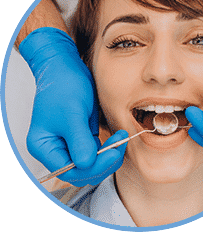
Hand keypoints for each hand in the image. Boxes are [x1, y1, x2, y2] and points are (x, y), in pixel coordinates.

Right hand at [20, 27, 127, 186]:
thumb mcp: (72, 112)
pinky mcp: (81, 136)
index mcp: (45, 146)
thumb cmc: (63, 85)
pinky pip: (95, 151)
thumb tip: (88, 163)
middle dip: (103, 163)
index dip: (93, 167)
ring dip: (108, 156)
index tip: (113, 154)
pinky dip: (107, 148)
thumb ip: (79, 140)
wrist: (65, 68)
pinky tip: (117, 138)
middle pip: (81, 171)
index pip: (70, 171)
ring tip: (120, 139)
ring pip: (91, 163)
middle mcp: (55, 149)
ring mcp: (69, 143)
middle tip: (119, 146)